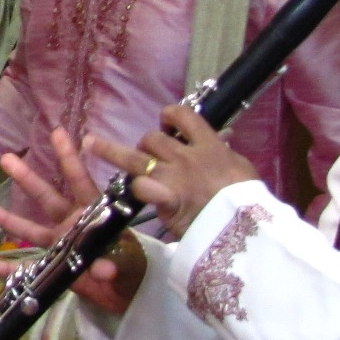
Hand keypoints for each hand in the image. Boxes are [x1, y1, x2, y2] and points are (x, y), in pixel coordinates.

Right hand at [0, 128, 143, 315]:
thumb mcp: (128, 261)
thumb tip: (104, 268)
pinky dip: (10, 269)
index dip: (69, 159)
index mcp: (93, 214)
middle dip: (26, 179)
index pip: (79, 182)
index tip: (57, 133)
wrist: (129, 291)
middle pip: (46, 198)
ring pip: (30, 229)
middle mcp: (71, 224)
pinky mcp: (53, 269)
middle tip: (6, 158)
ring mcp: (59, 245)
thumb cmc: (132, 265)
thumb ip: (115, 262)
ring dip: (7, 217)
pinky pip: (28, 268)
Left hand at [84, 103, 256, 240]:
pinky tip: (128, 188)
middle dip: (145, 144)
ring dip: (110, 150)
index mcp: (208, 145)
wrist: (246, 223)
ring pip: (135, 157)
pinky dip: (134, 188)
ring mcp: (172, 177)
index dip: (170, 115)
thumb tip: (223, 140)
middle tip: (145, 155)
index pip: (182, 117)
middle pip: (153, 139)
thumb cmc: (248, 197)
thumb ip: (225, 153)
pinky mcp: (166, 200)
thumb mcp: (242, 168)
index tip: (165, 121)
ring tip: (90, 143)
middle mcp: (185, 156)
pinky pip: (141, 187)